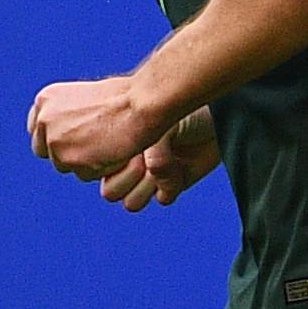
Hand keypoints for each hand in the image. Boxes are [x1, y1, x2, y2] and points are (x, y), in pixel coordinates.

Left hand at [28, 75, 166, 182]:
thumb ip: (69, 115)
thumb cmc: (125, 97)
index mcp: (47, 100)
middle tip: (88, 149)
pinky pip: (84, 175)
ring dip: (84, 162)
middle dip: (63, 153)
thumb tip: (65, 134)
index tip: (67, 140)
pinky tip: (113, 152)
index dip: (53, 136)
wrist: (139, 105)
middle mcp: (44, 120)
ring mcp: (54, 141)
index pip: (37, 128)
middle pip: (44, 150)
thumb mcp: (86, 97)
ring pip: (64, 166)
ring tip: (108, 145)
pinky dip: (99, 169)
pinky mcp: (68, 160)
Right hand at [99, 109, 218, 211]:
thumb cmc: (178, 106)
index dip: (113, 161)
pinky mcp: (170, 187)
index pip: (94, 170)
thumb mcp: (154, 117)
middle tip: (147, 154)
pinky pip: (162, 199)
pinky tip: (181, 165)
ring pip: (132, 202)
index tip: (129, 139)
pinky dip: (172, 184)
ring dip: (150, 183)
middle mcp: (127, 162)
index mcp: (113, 142)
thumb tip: (153, 175)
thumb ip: (149, 148)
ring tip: (167, 159)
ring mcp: (148, 178)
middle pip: (110, 192)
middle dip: (130, 175)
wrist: (213, 111)